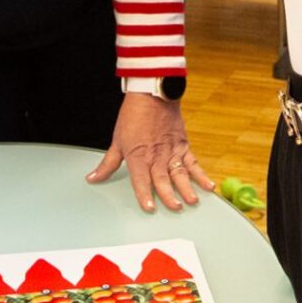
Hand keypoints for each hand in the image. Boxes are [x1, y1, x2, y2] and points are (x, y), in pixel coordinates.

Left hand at [86, 93, 214, 211]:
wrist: (152, 94)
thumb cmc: (133, 116)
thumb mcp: (117, 141)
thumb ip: (108, 164)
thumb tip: (93, 179)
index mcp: (137, 156)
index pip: (141, 180)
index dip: (145, 195)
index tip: (149, 208)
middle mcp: (156, 156)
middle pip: (163, 180)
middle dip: (169, 196)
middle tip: (175, 208)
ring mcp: (171, 151)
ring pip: (180, 173)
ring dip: (187, 188)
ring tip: (191, 201)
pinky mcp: (183, 145)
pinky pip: (193, 163)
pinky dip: (201, 175)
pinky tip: (208, 186)